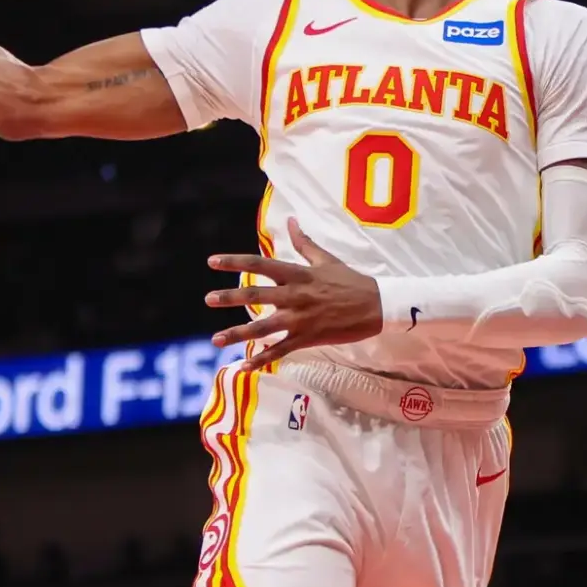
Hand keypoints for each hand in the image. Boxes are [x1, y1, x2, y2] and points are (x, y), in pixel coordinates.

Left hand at [204, 218, 384, 367]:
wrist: (377, 306)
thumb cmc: (352, 281)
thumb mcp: (326, 259)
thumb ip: (304, 243)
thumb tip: (290, 220)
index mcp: (298, 274)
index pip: (260, 265)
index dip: (234, 262)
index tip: (212, 262)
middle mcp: (295, 296)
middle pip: (256, 295)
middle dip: (230, 298)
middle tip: (209, 299)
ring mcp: (300, 318)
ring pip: (262, 327)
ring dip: (237, 333)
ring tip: (215, 339)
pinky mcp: (308, 338)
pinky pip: (280, 350)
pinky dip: (262, 358)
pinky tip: (245, 365)